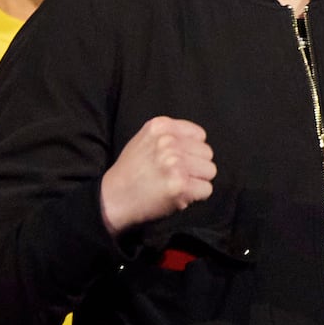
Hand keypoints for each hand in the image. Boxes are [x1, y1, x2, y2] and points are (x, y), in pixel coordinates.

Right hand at [100, 116, 214, 235]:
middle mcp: (169, 141)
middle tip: (175, 175)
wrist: (113, 198)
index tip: (177, 160)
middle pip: (207, 153)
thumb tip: (200, 143)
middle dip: (195, 166)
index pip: (199, 135)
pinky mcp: (180, 184)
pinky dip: (195, 196)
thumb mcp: (145, 139)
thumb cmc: (131, 171)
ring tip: (175, 184)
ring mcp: (175, 162)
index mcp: (161, 126)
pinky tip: (177, 195)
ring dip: (197, 181)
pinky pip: (206, 189)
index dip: (191, 151)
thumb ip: (171, 136)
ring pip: (210, 171)